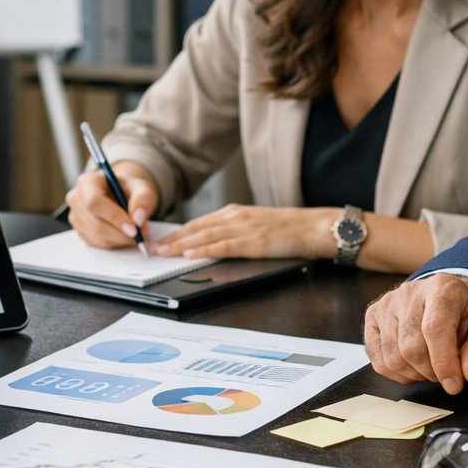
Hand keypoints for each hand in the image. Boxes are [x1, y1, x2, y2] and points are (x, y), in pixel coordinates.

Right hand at [65, 161, 159, 248]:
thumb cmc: (129, 188)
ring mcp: (76, 217)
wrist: (122, 193)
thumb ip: (143, 199)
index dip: (114, 217)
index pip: (94, 202)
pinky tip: (126, 235)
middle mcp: (76, 199)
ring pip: (98, 237)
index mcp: (88, 182)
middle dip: (122, 234)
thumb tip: (138, 219)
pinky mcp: (80, 231)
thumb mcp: (141, 187)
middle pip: (96, 224)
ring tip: (138, 233)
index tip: (134, 229)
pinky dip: (116, 243)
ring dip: (121, 240)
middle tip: (142, 234)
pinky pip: (98, 244)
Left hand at [150, 204, 334, 259]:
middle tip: (152, 248)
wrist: (315, 227)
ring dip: (181, 245)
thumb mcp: (257, 226)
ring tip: (163, 252)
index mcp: (235, 213)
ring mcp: (244, 228)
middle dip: (172, 239)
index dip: (177, 232)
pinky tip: (191, 254)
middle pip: (196, 228)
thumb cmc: (290, 230)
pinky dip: (205, 249)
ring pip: (205, 236)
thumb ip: (235, 232)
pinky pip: (224, 246)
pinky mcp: (254, 242)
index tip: (160, 240)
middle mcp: (236, 217)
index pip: (199, 223)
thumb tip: (213, 244)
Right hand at [364, 274, 467, 395]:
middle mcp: (409, 292)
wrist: (445, 297)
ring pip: (393, 357)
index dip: (444, 362)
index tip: (454, 385)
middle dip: (431, 372)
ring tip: (431, 367)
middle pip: (411, 347)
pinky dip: (397, 373)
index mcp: (442, 289)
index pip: (435, 328)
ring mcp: (386, 304)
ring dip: (415, 374)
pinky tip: (413, 366)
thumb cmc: (466, 314)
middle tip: (446, 373)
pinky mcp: (372, 316)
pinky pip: (378, 359)